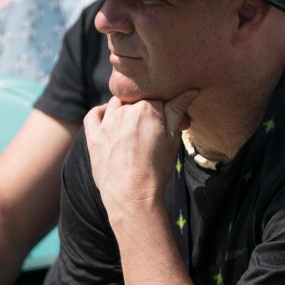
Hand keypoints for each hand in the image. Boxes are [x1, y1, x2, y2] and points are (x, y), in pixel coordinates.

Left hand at [84, 90, 198, 214]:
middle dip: (147, 108)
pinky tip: (108, 117)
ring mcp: (106, 122)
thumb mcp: (173, 138)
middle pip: (137, 98)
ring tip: (134, 125)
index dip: (167, 108)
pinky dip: (101, 112)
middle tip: (155, 128)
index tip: (172, 121)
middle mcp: (124, 110)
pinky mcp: (93, 136)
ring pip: (116, 102)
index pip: (158, 96)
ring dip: (125, 108)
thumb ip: (177, 109)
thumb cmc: (156, 168)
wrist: (131, 195)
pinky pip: (93, 114)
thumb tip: (190, 90)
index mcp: (146, 107)